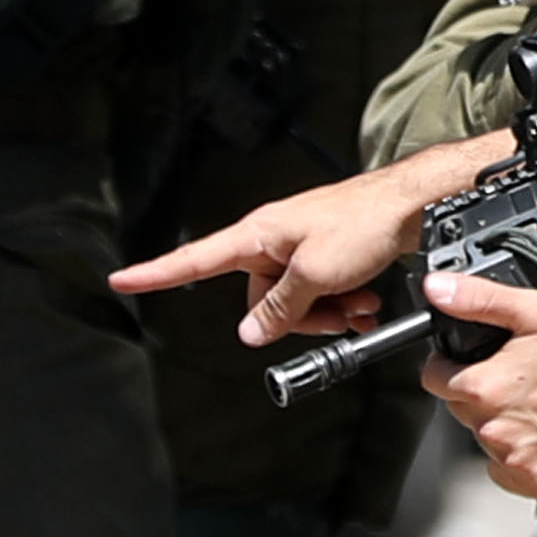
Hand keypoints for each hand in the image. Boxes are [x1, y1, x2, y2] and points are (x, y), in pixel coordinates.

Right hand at [117, 133, 504, 342]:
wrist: (415, 206)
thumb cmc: (365, 220)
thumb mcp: (316, 274)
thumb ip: (279, 306)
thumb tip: (251, 330)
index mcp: (257, 235)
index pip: (194, 260)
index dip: (156, 272)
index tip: (122, 278)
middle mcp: (274, 240)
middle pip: (260, 298)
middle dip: (296, 317)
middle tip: (330, 315)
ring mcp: (303, 248)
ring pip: (296, 301)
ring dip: (328, 312)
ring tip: (357, 306)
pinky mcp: (330, 255)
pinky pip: (322, 292)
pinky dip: (343, 303)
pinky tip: (366, 304)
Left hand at [422, 267, 536, 499]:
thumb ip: (479, 300)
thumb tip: (438, 289)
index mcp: (485, 387)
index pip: (435, 380)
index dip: (453, 367)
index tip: (481, 363)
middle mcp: (495, 430)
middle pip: (463, 410)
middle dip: (485, 395)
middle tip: (525, 379)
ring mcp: (518, 460)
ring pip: (488, 440)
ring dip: (505, 425)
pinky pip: (511, 471)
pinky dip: (524, 455)